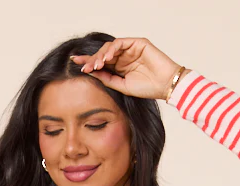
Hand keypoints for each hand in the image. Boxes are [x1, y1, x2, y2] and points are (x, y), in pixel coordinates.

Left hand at [70, 37, 187, 100]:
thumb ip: (107, 78)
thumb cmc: (147, 88)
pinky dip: (111, 49)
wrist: (164, 86)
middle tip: (84, 68)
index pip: (101, 62)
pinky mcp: (138, 43)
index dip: (88, 63)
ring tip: (95, 65)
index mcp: (119, 67)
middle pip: (103, 54)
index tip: (75, 65)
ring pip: (110, 47)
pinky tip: (106, 58)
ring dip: (100, 55)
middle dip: (91, 60)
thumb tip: (91, 73)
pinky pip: (120, 43)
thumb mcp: (121, 86)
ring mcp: (130, 49)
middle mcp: (123, 56)